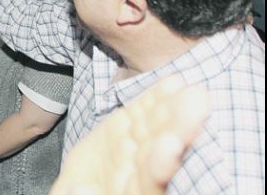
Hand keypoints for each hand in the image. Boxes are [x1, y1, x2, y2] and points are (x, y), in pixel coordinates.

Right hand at [49, 76, 208, 194]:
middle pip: (163, 150)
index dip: (160, 164)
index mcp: (130, 194)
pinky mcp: (128, 129)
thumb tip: (84, 192)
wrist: (76, 187)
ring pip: (158, 128)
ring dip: (176, 109)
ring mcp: (137, 149)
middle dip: (180, 127)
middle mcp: (141, 173)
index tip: (170, 144)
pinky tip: (173, 82)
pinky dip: (157, 97)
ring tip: (194, 91)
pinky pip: (144, 113)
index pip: (150, 182)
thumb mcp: (69, 194)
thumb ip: (78, 194)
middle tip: (197, 104)